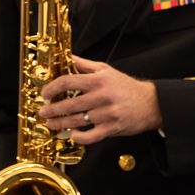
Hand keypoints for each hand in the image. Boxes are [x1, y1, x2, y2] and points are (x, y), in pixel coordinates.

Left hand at [39, 56, 162, 143]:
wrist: (151, 103)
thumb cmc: (126, 87)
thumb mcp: (107, 70)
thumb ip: (85, 65)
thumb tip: (67, 57)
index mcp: (99, 80)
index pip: (68, 81)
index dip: (52, 88)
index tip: (45, 94)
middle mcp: (102, 96)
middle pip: (69, 104)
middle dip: (52, 109)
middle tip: (43, 111)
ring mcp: (107, 113)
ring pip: (77, 121)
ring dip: (60, 124)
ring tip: (52, 124)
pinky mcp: (112, 128)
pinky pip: (90, 136)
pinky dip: (79, 137)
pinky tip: (73, 134)